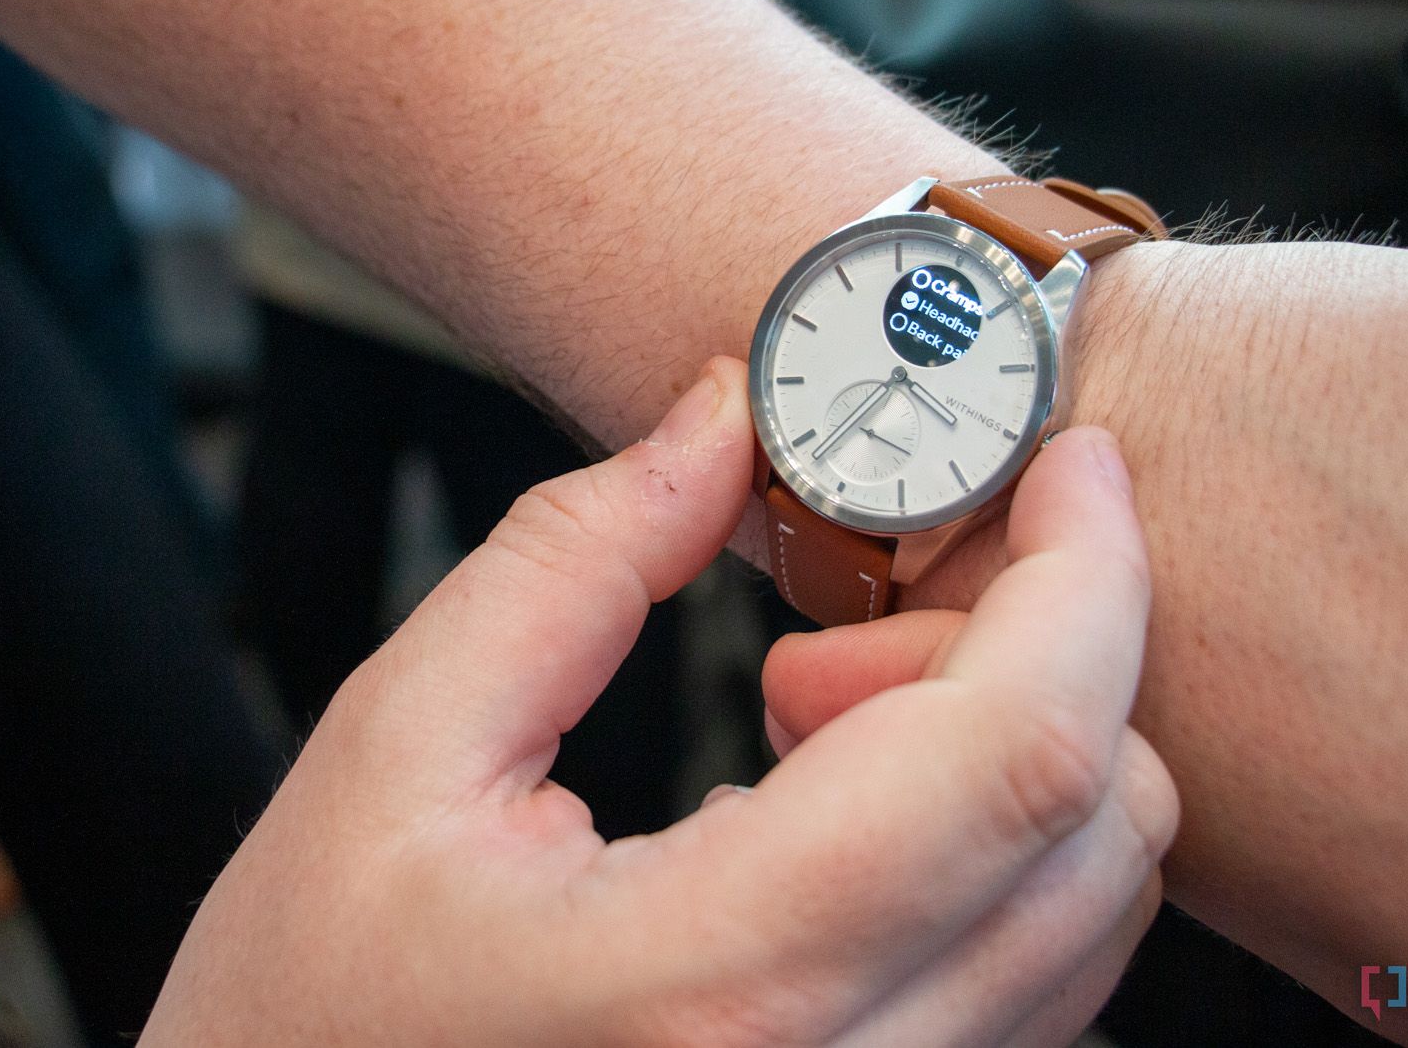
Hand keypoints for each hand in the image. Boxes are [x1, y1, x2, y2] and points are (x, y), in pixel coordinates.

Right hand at [142, 361, 1174, 1045]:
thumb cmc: (306, 1014)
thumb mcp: (397, 752)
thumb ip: (570, 563)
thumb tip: (718, 418)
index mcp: (716, 982)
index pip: (1012, 756)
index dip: (1081, 576)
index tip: (1068, 466)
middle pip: (1101, 830)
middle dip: (1020, 662)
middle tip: (822, 640)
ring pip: (1095, 913)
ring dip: (1000, 758)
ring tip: (794, 737)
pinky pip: (1039, 986)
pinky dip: (986, 855)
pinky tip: (830, 829)